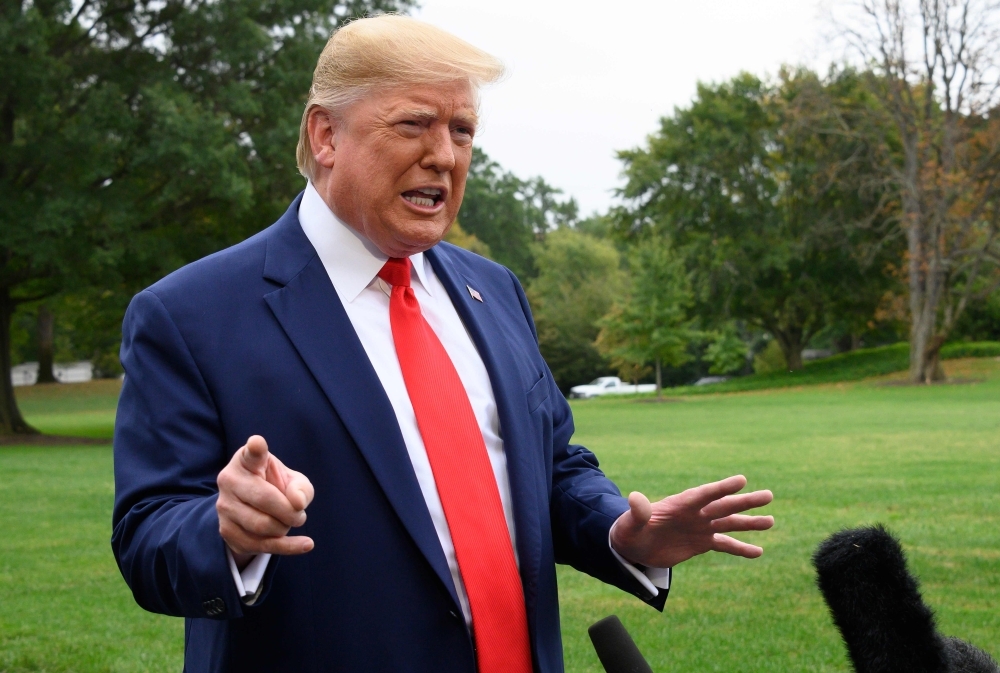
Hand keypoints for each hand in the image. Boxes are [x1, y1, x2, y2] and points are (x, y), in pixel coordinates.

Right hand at [216, 435, 314, 567]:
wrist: (252, 509)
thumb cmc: (276, 486)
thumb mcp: (293, 481)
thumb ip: (301, 487)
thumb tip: (297, 503)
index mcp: (246, 461)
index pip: (251, 454)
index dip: (255, 449)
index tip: (258, 443)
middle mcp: (229, 480)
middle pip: (265, 500)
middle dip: (290, 511)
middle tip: (301, 515)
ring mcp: (224, 507)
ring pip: (262, 526)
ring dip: (285, 528)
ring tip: (291, 522)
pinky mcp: (227, 532)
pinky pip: (260, 545)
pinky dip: (288, 547)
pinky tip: (306, 544)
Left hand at [610, 475, 772, 568]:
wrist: (634, 546)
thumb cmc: (630, 530)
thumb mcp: (630, 522)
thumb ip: (637, 512)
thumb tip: (635, 498)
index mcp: (680, 504)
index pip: (704, 494)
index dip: (722, 488)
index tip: (741, 480)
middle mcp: (695, 513)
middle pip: (724, 505)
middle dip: (745, 501)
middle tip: (768, 495)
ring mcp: (700, 527)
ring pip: (730, 523)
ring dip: (750, 523)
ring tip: (771, 521)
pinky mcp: (702, 542)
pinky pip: (725, 544)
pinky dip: (741, 548)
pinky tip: (758, 551)